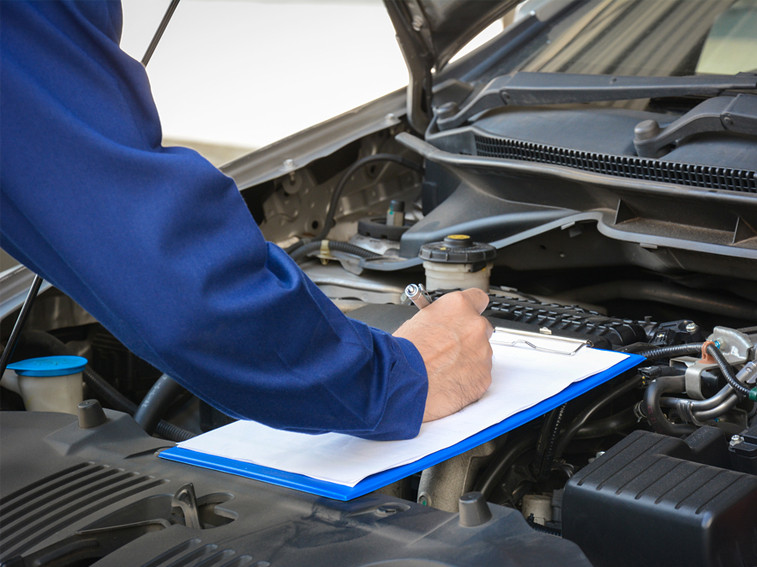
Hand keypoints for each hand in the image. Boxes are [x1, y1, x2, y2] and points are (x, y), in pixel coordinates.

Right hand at [394, 288, 492, 421]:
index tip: (466, 316)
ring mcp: (483, 352)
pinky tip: (448, 381)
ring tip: (444, 369)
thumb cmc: (403, 354)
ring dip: (468, 359)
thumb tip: (441, 326)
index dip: (471, 309)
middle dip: (468, 338)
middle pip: (481, 328)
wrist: (403, 383)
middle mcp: (475, 326)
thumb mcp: (416, 322)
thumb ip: (439, 321)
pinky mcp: (484, 377)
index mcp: (458, 306)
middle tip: (449, 348)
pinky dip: (468, 379)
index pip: (478, 297)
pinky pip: (480, 375)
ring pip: (481, 354)